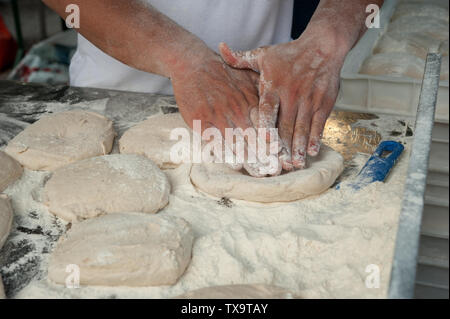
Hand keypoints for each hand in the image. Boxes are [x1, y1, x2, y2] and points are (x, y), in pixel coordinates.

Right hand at [170, 48, 280, 176]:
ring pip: (236, 142)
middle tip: (275, 171)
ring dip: (249, 160)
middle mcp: (236, 110)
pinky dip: (225, 153)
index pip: (266, 125)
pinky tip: (234, 164)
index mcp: (250, 101)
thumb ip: (263, 91)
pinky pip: (214, 141)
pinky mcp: (201, 121)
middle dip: (266, 156)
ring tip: (259, 173)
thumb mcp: (247, 75)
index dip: (276, 142)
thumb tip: (283, 106)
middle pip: (254, 138)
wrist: (192, 63)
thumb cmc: (223, 72)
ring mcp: (218, 116)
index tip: (285, 156)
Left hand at [219, 29, 347, 169]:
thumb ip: (240, 58)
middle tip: (278, 166)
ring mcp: (308, 100)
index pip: (267, 108)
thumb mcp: (263, 54)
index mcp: (273, 86)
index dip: (266, 125)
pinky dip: (315, 138)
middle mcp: (291, 95)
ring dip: (299, 148)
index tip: (264, 142)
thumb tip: (220, 49)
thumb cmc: (289, 54)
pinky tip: (311, 152)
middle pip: (285, 125)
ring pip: (302, 128)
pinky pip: (318, 124)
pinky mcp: (323, 104)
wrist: (322, 47)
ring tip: (295, 164)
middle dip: (283, 147)